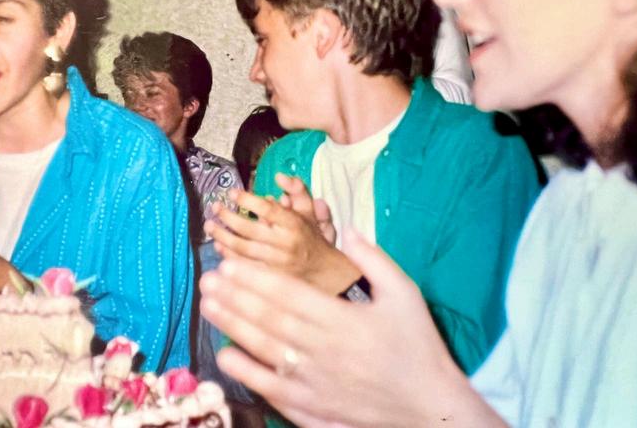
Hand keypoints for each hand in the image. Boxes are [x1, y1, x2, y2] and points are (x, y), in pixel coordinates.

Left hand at [200, 230, 503, 427]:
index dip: (256, 279)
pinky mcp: (312, 406)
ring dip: (233, 327)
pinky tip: (225, 357)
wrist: (428, 404)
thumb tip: (348, 229)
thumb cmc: (416, 345)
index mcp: (343, 319)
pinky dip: (247, 373)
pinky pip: (272, 389)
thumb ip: (374, 260)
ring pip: (264, 350)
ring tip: (208, 307)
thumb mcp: (405, 293)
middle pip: (269, 319)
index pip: (289, 294)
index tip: (231, 265)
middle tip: (208, 279)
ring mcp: (314, 381)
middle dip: (235, 297)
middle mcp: (323, 349)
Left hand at [206, 174, 357, 293]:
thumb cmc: (311, 236)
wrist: (322, 270)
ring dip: (222, 236)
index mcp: (294, 224)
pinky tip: (218, 244)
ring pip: (242, 249)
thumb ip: (296, 189)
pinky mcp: (268, 277)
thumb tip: (279, 176)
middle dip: (228, 217)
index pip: (268, 210)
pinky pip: (242, 265)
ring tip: (210, 225)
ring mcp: (275, 262)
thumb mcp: (308, 210)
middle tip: (215, 207)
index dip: (247, 200)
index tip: (231, 192)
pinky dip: (227, 255)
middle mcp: (284, 243)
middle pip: (250, 229)